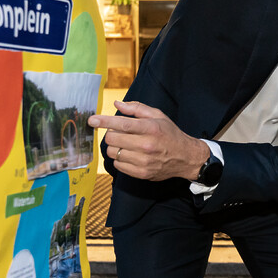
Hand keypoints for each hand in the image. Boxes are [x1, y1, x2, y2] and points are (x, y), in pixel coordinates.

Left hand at [89, 100, 209, 181]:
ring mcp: (144, 161)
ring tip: (126, 145)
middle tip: (120, 133)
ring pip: (112, 153)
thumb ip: (137, 108)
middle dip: (112, 134)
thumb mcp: (158, 116)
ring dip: (115, 147)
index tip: (91, 120)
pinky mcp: (142, 173)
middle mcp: (147, 145)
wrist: (186, 157)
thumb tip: (117, 104)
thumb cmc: (170, 134)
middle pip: (112, 139)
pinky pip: (118, 166)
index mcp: (150, 128)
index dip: (104, 121)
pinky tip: (130, 155)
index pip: (122, 124)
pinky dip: (119, 159)